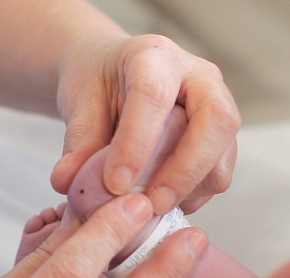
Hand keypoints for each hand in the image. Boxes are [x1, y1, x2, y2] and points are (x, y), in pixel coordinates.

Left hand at [51, 34, 239, 214]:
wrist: (113, 77)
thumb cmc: (98, 84)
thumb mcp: (79, 104)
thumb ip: (77, 142)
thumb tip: (65, 181)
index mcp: (154, 57)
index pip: (154, 95)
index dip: (136, 143)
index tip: (115, 184)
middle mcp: (198, 76)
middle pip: (216, 120)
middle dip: (184, 170)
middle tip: (150, 205)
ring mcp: (218, 106)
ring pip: (224, 154)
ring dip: (190, 189)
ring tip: (150, 206)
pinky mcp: (221, 138)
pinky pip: (219, 174)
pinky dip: (193, 196)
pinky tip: (160, 201)